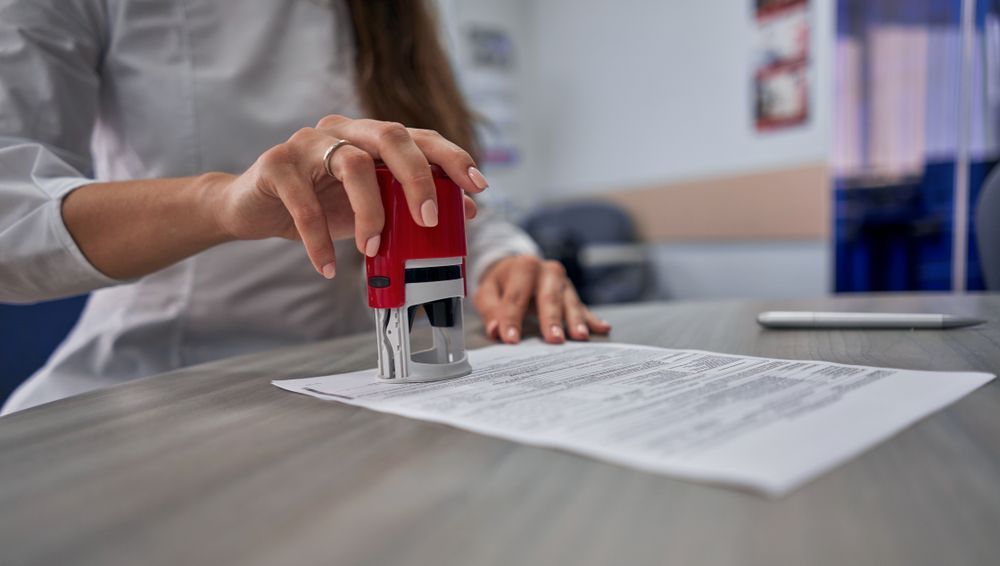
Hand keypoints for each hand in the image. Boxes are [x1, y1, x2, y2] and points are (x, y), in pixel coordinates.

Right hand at [209, 115, 487, 277]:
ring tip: (372, 250)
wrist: (253, 208)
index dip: (451, 158)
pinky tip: (328, 267)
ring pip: (352, 164)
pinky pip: (305, 203)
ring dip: (370, 213)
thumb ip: (410, 203)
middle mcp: (342, 130)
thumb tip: (465, 208)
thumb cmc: (319, 205)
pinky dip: (319, 241)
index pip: (419, 136)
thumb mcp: (373, 207)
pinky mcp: (276, 164)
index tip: (477, 186)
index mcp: (370, 136)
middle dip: (419, 179)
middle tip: (430, 221)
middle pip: (391, 136)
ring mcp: (307, 143)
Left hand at [474, 256, 611, 343]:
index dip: (512, 319)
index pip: (516, 296)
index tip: (511, 339)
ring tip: (579, 337)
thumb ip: (490, 310)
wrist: (519, 268)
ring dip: (575, 321)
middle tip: (554, 340)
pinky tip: (602, 328)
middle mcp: (547, 271)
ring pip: (569, 302)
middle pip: (549, 297)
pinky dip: (592, 319)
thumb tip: (495, 330)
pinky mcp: (572, 294)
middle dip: (551, 319)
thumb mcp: (488, 292)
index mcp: (523, 267)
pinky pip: (583, 308)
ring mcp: (563, 282)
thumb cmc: (502, 283)